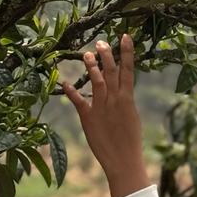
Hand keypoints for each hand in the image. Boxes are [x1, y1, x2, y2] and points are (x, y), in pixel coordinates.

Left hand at [61, 34, 151, 196]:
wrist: (124, 160)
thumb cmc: (130, 141)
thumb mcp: (132, 117)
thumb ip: (124, 102)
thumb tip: (121, 90)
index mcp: (128, 99)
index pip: (128, 70)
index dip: (127, 52)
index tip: (125, 36)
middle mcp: (115, 100)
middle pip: (111, 71)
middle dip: (107, 54)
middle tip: (101, 41)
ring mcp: (101, 108)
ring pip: (96, 81)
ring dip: (91, 67)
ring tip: (86, 54)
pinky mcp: (88, 118)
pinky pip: (79, 102)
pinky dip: (71, 92)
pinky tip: (64, 82)